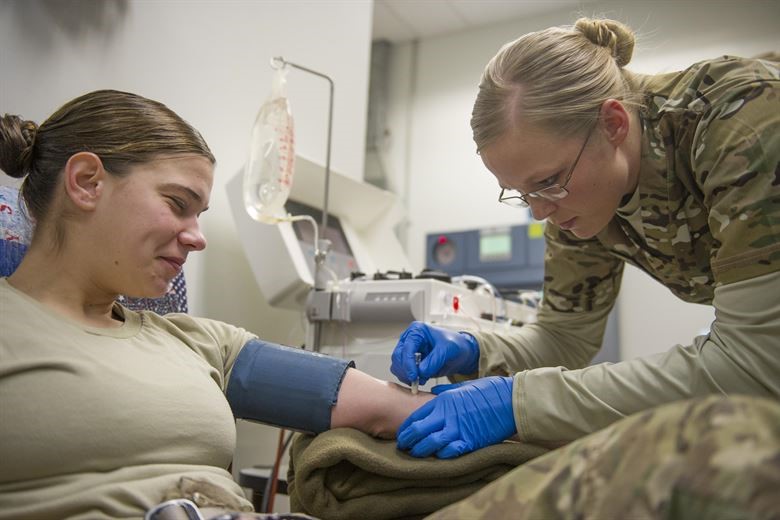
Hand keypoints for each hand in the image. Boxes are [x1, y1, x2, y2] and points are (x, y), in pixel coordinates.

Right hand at [390, 321, 478, 385]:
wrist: (460, 352)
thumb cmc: (455, 345)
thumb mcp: (448, 350)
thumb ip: (435, 360)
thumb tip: (421, 371)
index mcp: (417, 330)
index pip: (406, 348)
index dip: (408, 364)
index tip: (414, 376)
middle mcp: (409, 339)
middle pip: (398, 357)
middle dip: (406, 371)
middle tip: (416, 381)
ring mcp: (408, 350)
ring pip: (397, 365)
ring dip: (406, 375)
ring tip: (421, 380)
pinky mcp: (409, 361)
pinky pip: (402, 372)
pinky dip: (408, 378)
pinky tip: (420, 379)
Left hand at [396, 376, 515, 458]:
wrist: (510, 401)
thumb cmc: (489, 391)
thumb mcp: (463, 386)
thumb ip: (446, 391)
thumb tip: (433, 392)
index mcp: (443, 401)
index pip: (416, 416)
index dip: (406, 427)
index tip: (403, 434)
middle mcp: (447, 415)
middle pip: (419, 431)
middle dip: (407, 441)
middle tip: (404, 447)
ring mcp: (458, 429)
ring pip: (430, 444)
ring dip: (421, 451)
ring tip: (416, 455)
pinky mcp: (470, 442)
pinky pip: (449, 452)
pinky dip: (441, 456)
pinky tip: (438, 457)